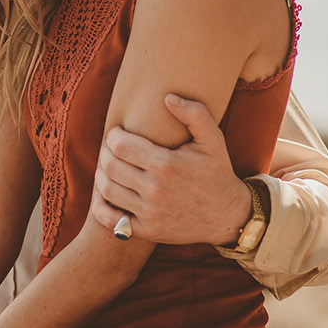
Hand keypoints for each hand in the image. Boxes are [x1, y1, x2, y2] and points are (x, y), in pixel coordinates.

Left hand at [91, 93, 252, 244]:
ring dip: (100, 175)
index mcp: (166, 164)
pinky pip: (111, 220)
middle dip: (104, 152)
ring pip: (107, 190)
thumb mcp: (213, 139)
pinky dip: (100, 206)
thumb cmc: (217, 172)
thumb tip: (168, 97)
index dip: (113, 135)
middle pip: (109, 166)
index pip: (120, 145)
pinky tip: (103, 194)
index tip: (117, 133)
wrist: (227, 215)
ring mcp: (150, 213)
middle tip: (109, 148)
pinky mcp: (148, 230)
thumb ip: (194, 114)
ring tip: (107, 166)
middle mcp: (155, 190)